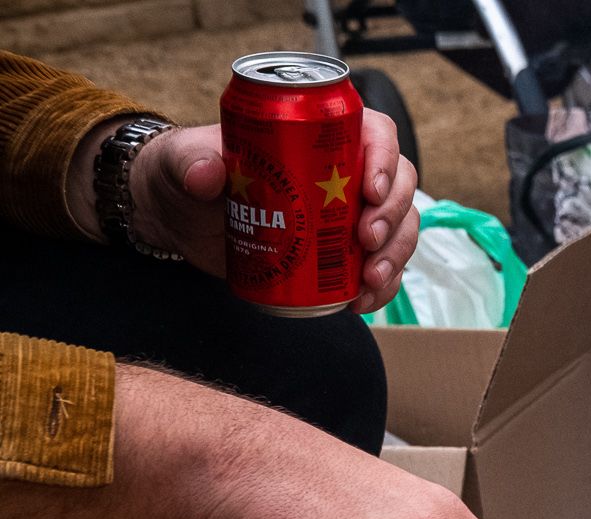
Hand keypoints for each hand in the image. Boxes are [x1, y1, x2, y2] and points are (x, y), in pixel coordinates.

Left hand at [127, 114, 418, 312]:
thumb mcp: (182, 162)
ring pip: (398, 230)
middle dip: (393, 217)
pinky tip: (361, 302)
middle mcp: (345, 173)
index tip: (369, 191)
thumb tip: (208, 175)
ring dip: (395, 256)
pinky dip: (380, 288)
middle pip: (398, 186)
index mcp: (320, 136)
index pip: (375, 133)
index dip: (385, 159)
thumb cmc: (186, 175)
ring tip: (369, 279)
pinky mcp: (341, 254)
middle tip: (367, 240)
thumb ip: (191, 161)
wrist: (180, 218)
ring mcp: (348, 216)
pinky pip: (380, 269)